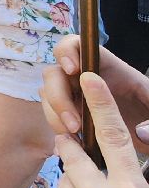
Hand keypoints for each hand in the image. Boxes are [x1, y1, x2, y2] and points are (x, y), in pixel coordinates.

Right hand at [42, 36, 148, 153]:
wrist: (147, 130)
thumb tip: (139, 132)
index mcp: (108, 68)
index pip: (76, 45)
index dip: (67, 52)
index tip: (72, 70)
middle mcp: (84, 77)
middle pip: (54, 73)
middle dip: (58, 97)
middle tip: (74, 124)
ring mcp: (75, 94)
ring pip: (48, 94)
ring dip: (55, 114)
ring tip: (74, 136)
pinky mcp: (71, 111)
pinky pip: (52, 113)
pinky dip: (56, 126)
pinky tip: (71, 141)